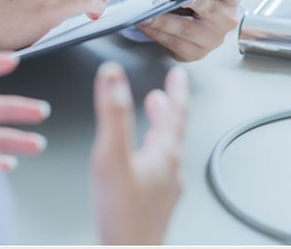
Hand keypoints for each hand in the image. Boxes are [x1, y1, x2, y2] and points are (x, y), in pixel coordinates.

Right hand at [91, 62, 187, 243]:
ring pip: (165, 151)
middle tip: (167, 92)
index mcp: (164, 154)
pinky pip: (157, 170)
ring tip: (152, 120)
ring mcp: (163, 189)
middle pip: (172, 132)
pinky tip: (138, 162)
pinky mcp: (154, 204)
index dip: (177, 90)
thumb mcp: (113, 156)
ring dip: (159, 130)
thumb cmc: (123, 215)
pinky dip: (150, 153)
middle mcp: (169, 171)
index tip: (178, 74)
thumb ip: (112, 113)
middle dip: (168, 108)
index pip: (176, 113)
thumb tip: (113, 76)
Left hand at [139, 0, 242, 60]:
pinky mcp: (193, 52)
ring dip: (165, 21)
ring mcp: (211, 39)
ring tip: (148, 13)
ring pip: (186, 30)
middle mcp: (225, 19)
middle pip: (208, 11)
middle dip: (190, 3)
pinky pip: (173, 44)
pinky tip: (146, 24)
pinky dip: (157, 33)